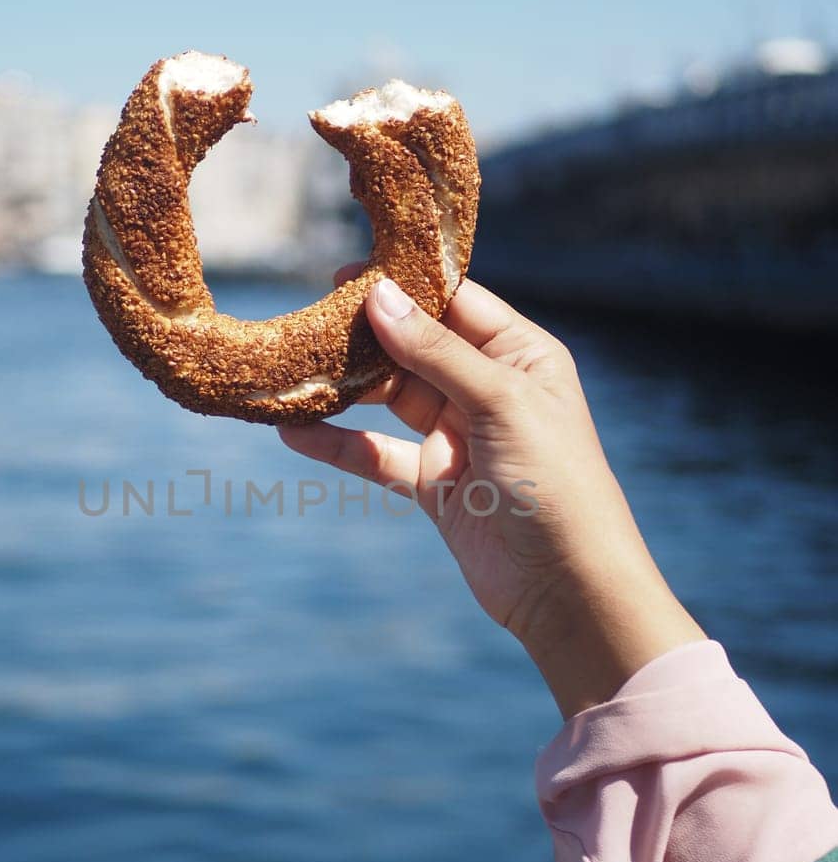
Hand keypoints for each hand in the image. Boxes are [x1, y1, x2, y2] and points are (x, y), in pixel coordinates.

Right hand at [279, 274, 703, 717]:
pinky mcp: (433, 483)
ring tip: (293, 370)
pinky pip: (376, 453)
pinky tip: (293, 432)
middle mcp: (488, 389)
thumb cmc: (556, 484)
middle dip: (364, 335)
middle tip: (307, 319)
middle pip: (414, 347)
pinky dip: (338, 443)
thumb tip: (378, 296)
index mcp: (521, 356)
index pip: (456, 302)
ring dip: (344, 387)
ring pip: (389, 398)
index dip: (405, 286)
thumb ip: (437, 351)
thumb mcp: (501, 403)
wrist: (568, 589)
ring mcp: (458, 436)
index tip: (346, 273)